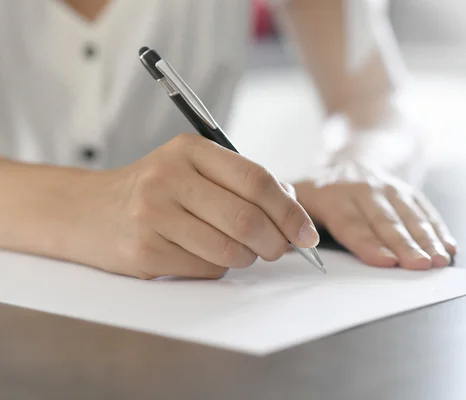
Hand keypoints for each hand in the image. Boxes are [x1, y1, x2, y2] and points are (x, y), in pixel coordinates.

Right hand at [78, 134, 318, 278]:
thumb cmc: (155, 191)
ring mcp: (153, 215)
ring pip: (230, 249)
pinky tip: (204, 255)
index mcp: (190, 150)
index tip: (307, 233)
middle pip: (247, 218)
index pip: (257, 180)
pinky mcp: (144, 251)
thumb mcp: (194, 169)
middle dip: (276, 242)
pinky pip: (206, 269)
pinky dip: (219, 268)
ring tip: (240, 250)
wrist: (88, 211)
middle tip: (281, 249)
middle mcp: (169, 178)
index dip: (290, 210)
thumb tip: (293, 209)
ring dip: (247, 257)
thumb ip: (243, 182)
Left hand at [293, 162, 456, 268]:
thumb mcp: (299, 192)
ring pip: (410, 215)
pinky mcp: (408, 191)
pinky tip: (448, 246)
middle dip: (405, 245)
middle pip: (386, 221)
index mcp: (334, 195)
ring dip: (427, 239)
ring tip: (439, 260)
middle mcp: (364, 189)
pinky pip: (425, 210)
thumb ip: (291, 215)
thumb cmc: (322, 186)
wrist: (358, 150)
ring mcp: (390, 188)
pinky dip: (438, 229)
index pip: (352, 223)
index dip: (370, 244)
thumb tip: (281, 243)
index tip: (386, 262)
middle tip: (420, 266)